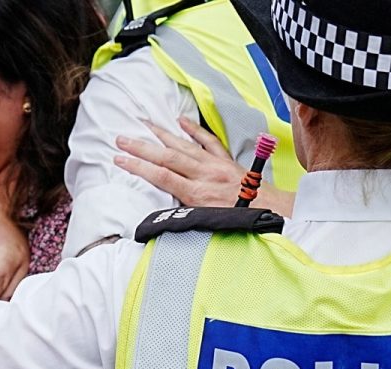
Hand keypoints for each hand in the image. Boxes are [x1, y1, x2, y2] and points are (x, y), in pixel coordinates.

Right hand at [113, 117, 294, 215]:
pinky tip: (180, 121)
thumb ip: (187, 216)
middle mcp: (204, 175)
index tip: (119, 159)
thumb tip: (163, 216)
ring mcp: (215, 165)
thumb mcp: (209, 225)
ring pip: (184, 145)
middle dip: (141, 147)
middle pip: (167, 156)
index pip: (161, 176)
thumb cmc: (239, 221)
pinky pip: (208, 141)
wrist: (271, 212)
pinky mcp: (226, 161)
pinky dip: (194, 130)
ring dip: (161, 133)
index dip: (138, 166)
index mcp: (197, 193)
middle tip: (121, 138)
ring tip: (143, 123)